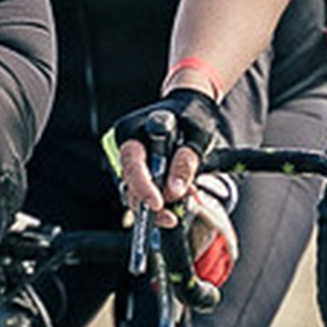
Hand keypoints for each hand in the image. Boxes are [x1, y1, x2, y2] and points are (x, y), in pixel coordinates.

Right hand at [109, 89, 224, 221]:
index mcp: (134, 130)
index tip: (158, 204)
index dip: (143, 186)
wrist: (192, 109)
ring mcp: (133, 162)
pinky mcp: (141, 173)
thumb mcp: (197, 135)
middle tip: (171, 217)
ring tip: (180, 207)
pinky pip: (145, 193)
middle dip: (150, 203)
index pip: (132, 163)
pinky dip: (161, 201)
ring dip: (157, 205)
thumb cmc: (193, 116)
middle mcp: (128, 147)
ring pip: (135, 193)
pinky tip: (177, 201)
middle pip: (129, 184)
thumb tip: (175, 190)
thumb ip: (186, 162)